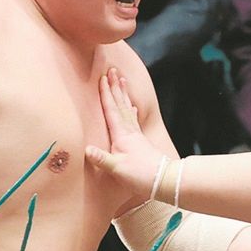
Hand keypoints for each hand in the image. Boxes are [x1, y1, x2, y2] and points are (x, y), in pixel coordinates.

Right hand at [86, 67, 169, 198]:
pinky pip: (133, 121)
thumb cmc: (140, 175)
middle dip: (115, 87)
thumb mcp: (117, 170)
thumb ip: (101, 159)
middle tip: (113, 70)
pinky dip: (131, 111)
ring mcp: (136, 136)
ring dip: (123, 95)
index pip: (112, 110)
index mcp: (122, 136)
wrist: (164, 180)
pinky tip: (132, 107)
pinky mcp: (141, 142)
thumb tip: (86, 149)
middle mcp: (130, 132)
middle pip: (120, 105)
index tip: (102, 78)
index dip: (106, 94)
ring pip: (127, 110)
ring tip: (122, 81)